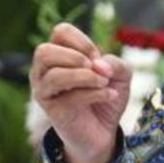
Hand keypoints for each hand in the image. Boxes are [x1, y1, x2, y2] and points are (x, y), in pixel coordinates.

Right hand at [30, 22, 131, 162]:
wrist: (104, 131)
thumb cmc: (106, 95)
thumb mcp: (120, 74)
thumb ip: (114, 62)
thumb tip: (97, 65)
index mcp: (58, 54)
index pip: (60, 32)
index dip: (83, 41)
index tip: (98, 57)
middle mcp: (43, 71)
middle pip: (43, 51)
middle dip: (75, 57)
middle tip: (96, 68)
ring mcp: (44, 91)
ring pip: (54, 75)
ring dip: (85, 76)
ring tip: (104, 82)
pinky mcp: (51, 111)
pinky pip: (69, 97)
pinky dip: (95, 93)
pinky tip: (110, 95)